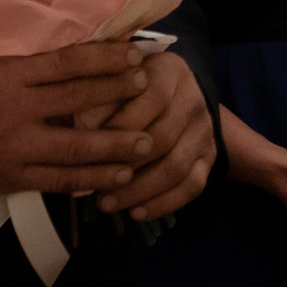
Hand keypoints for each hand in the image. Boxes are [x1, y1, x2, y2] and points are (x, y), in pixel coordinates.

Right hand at [0, 43, 153, 198]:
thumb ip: (21, 69)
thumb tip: (65, 62)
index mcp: (9, 76)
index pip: (69, 64)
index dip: (106, 59)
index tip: (135, 55)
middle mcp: (18, 110)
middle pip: (80, 102)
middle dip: (120, 97)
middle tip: (150, 92)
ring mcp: (15, 148)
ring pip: (76, 149)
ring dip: (115, 148)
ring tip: (145, 145)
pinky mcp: (9, 178)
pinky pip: (57, 181)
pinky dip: (87, 180)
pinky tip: (111, 178)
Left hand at [92, 51, 216, 219]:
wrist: (178, 91)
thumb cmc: (135, 84)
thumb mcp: (117, 77)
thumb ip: (100, 98)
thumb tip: (78, 131)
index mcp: (170, 72)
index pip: (151, 98)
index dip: (120, 124)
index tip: (88, 144)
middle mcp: (193, 100)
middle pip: (162, 138)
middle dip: (124, 165)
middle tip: (91, 185)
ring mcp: (204, 131)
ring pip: (176, 166)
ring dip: (139, 191)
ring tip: (106, 204)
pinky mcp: (208, 158)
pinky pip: (192, 186)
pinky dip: (164, 203)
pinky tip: (136, 213)